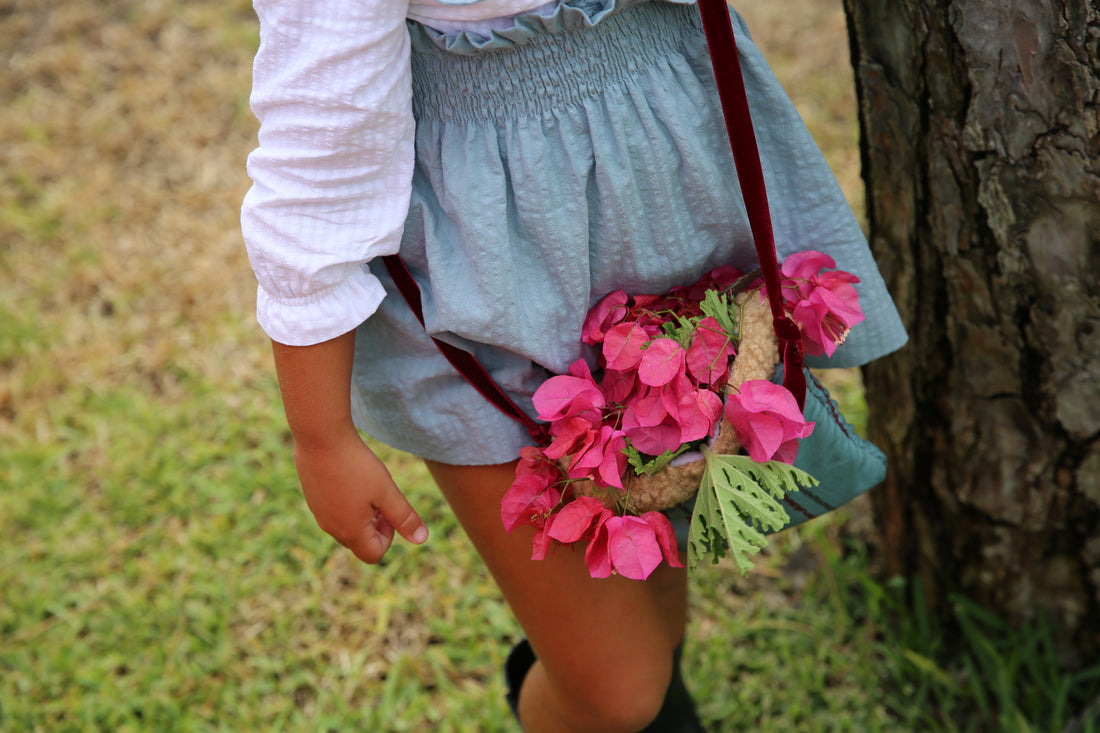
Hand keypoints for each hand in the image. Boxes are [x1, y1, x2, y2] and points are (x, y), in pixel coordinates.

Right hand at [294, 429, 427, 563]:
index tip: (388, 509)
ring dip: (361, 515)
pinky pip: (333, 513)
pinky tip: (350, 477)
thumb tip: (422, 539)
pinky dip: (346, 504)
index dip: (389, 536)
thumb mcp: (387, 492)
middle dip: (374, 526)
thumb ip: (404, 517)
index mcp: (350, 532)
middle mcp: (331, 528)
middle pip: (359, 543)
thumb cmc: (357, 466)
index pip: (374, 555)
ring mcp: (319, 514)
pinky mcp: (313, 499)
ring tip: (365, 486)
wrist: (320, 437)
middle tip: (379, 496)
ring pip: (346, 527)